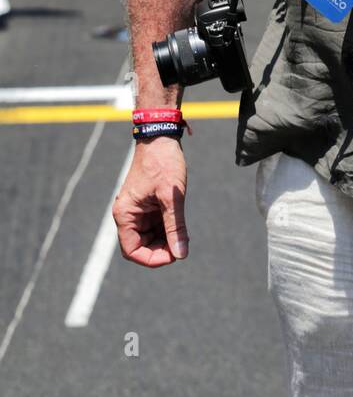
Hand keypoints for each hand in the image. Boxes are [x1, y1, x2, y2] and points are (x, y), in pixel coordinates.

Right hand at [112, 136, 188, 266]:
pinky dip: (168, 228)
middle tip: (182, 246)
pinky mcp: (147, 204)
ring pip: (150, 237)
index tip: (173, 256)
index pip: (132, 250)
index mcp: (125, 214)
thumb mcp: (172, 198)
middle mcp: (128, 214)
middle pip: (141, 246)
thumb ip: (176, 227)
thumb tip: (181, 254)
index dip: (151, 259)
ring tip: (183, 234)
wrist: (161, 137)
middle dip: (161, 249)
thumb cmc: (163, 163)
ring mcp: (138, 210)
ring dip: (166, 239)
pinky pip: (155, 225)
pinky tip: (182, 226)